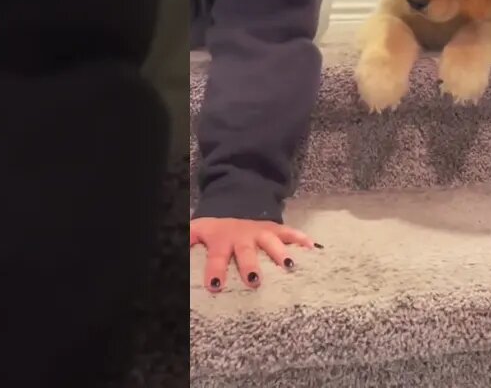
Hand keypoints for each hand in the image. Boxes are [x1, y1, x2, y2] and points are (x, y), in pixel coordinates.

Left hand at [189, 217, 318, 292]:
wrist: (235, 204)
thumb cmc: (215, 230)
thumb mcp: (197, 231)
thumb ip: (187, 239)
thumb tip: (176, 248)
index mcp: (221, 239)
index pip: (217, 256)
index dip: (216, 269)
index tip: (215, 285)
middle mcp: (242, 235)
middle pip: (246, 251)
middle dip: (250, 265)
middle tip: (254, 281)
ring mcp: (260, 231)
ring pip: (271, 241)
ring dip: (280, 253)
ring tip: (290, 266)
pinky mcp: (275, 229)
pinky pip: (289, 232)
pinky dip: (301, 238)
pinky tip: (313, 247)